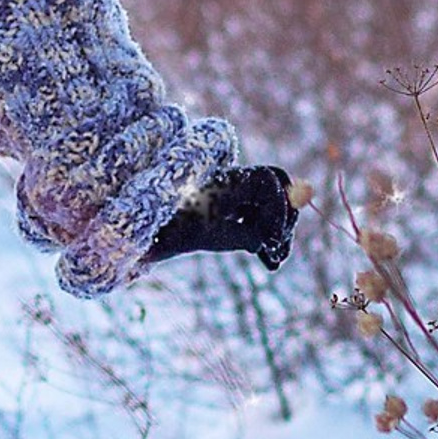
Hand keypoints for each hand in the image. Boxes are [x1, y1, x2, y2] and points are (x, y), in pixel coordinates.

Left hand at [141, 162, 298, 271]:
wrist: (140, 232)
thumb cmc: (172, 231)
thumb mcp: (215, 235)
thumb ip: (252, 228)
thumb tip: (297, 206)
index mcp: (226, 178)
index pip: (271, 180)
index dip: (280, 209)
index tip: (273, 240)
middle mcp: (231, 179)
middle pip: (277, 189)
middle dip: (284, 221)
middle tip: (279, 252)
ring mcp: (230, 193)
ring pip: (270, 205)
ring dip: (276, 232)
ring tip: (273, 260)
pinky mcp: (228, 207)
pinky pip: (257, 214)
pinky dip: (264, 234)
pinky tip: (267, 260)